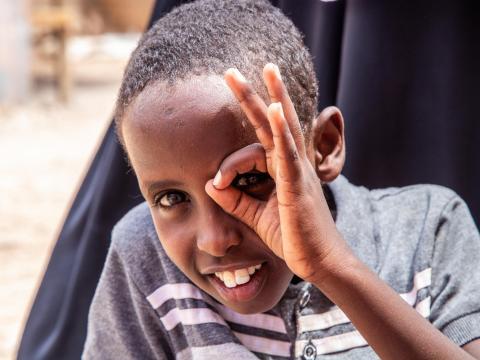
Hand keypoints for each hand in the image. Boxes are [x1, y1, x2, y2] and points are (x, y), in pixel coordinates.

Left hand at [205, 64, 350, 281]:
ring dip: (274, 97)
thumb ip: (235, 199)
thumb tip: (210, 183)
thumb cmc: (293, 239)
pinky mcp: (299, 185)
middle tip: (234, 71)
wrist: (319, 262)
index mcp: (284, 170)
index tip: (217, 183)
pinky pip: (290, 153)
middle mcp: (293, 164)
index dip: (230, 162)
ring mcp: (299, 172)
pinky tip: (277, 108)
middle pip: (274, 122)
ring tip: (267, 68)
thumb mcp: (256, 216)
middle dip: (257, 94)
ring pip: (284, 128)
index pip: (254, 149)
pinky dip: (283, 131)